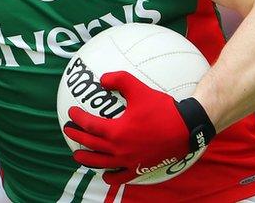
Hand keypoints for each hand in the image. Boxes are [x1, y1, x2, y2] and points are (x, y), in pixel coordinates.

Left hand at [63, 71, 204, 184]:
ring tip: (77, 155)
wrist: (186, 129)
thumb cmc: (162, 109)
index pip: (89, 125)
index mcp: (116, 131)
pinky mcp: (139, 168)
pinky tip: (105, 173)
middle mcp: (119, 149)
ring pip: (100, 163)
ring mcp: (128, 161)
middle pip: (90, 145)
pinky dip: (109, 176)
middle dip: (76, 137)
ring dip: (86, 159)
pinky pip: (120, 176)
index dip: (77, 118)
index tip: (71, 113)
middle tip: (68, 130)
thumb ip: (118, 80)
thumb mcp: (139, 89)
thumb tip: (102, 79)